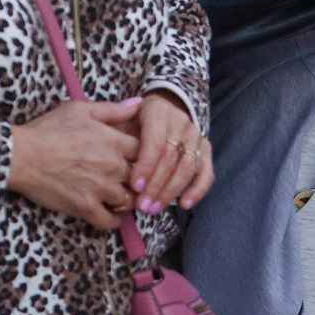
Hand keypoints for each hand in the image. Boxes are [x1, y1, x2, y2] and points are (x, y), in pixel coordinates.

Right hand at [8, 97, 142, 229]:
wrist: (20, 156)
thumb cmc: (49, 129)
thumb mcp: (81, 110)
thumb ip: (113, 110)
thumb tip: (139, 103)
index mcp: (114, 141)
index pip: (147, 151)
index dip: (146, 155)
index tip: (139, 159)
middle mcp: (113, 165)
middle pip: (141, 178)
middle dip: (138, 180)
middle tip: (133, 182)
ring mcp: (100, 188)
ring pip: (128, 200)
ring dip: (127, 200)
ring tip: (121, 197)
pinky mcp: (84, 207)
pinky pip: (109, 221)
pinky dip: (114, 221)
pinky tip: (111, 215)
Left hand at [124, 90, 214, 215]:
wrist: (164, 105)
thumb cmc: (135, 118)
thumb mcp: (122, 117)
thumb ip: (115, 129)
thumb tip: (108, 150)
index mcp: (159, 112)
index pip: (155, 142)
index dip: (146, 166)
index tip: (134, 186)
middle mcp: (181, 122)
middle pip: (172, 157)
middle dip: (156, 184)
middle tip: (141, 205)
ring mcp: (195, 136)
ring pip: (188, 166)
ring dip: (172, 190)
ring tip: (155, 209)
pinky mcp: (204, 149)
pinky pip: (206, 171)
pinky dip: (198, 189)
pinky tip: (185, 204)